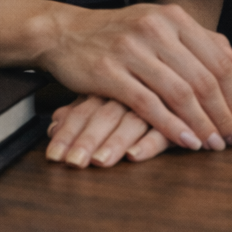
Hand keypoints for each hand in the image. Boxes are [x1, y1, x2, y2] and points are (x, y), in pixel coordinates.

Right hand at [35, 2, 231, 156]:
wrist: (64, 32)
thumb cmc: (118, 33)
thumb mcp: (160, 26)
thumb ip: (199, 42)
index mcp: (173, 17)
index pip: (217, 59)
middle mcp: (155, 29)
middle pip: (203, 78)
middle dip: (224, 114)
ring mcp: (131, 49)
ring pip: (179, 93)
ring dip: (202, 124)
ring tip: (214, 145)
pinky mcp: (108, 72)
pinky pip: (148, 105)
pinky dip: (171, 126)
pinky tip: (186, 142)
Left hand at [46, 97, 171, 166]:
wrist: (179, 68)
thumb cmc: (139, 85)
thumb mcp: (107, 93)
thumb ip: (81, 110)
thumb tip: (52, 125)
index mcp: (108, 88)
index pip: (83, 112)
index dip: (67, 134)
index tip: (53, 156)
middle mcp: (128, 94)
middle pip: (103, 117)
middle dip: (86, 141)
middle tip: (73, 163)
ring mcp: (154, 103)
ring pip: (131, 123)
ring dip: (114, 143)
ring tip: (99, 162)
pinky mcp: (178, 116)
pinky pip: (163, 130)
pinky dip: (149, 143)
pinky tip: (135, 154)